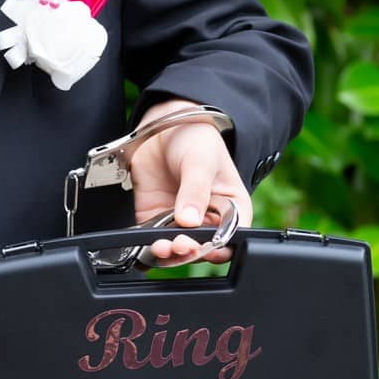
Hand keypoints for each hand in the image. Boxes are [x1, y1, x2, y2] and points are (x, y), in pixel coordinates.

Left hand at [131, 97, 251, 266]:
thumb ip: (195, 190)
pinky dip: (149, 245)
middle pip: (202, 247)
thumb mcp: (201, 161)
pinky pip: (152, 239)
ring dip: (170, 253)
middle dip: (191, 251)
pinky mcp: (154, 218)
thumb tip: (189, 220)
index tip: (206, 246)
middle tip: (180, 244)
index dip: (219, 247)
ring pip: (177, 248)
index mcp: (231, 208)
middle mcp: (207, 219)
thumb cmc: (195, 139)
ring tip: (162, 246)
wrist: (162, 126)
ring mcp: (180, 221)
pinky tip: (147, 242)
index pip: (230, 237)